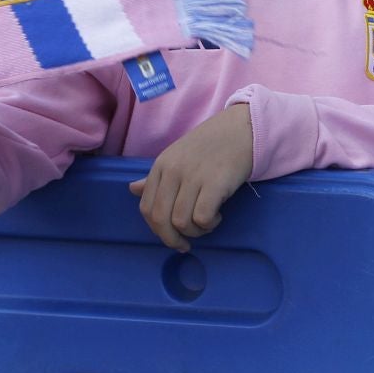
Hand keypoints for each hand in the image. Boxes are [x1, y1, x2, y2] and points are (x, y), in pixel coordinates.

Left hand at [127, 104, 254, 252]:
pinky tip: (217, 216)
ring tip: (207, 222)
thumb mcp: (177, 157)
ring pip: (181, 222)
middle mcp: (173, 171)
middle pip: (160, 219)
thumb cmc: (210, 145)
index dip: (156, 230)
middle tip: (186, 243)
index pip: (146, 208)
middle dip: (172, 239)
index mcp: (161, 166)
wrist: (240, 129)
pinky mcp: (215, 183)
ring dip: (195, 231)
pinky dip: (209, 225)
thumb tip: (133, 190)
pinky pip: (202, 218)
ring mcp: (193, 176)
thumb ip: (157, 178)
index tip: (170, 237)